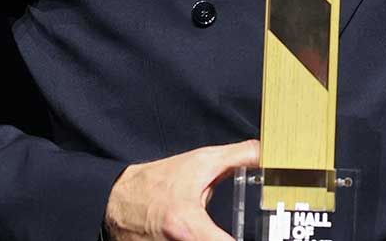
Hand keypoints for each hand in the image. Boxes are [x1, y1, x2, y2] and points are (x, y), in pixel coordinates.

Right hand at [104, 139, 258, 240]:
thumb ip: (238, 157)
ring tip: (219, 230)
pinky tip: (204, 234)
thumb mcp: (200, 163)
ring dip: (214, 239)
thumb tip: (268, 154)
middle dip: (228, 240)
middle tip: (247, 232)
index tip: (265, 236)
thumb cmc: (158, 182)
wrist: (117, 200)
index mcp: (188, 227)